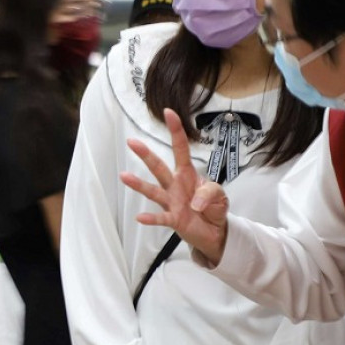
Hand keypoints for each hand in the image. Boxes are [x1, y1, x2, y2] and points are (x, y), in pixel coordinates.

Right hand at [120, 109, 230, 265]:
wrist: (214, 231)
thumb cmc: (213, 207)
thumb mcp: (220, 194)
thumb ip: (210, 192)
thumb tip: (194, 202)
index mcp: (187, 173)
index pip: (181, 148)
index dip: (176, 131)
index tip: (169, 113)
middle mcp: (175, 185)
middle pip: (158, 167)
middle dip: (146, 155)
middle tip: (132, 142)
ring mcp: (171, 202)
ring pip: (153, 190)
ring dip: (139, 184)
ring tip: (124, 176)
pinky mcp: (173, 219)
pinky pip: (161, 218)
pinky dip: (151, 218)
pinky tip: (140, 217)